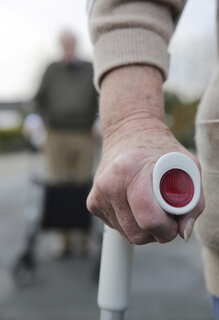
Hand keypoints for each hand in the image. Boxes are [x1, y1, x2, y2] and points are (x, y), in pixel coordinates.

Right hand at [87, 66, 204, 243]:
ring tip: (150, 205)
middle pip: (136, 234)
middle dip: (156, 232)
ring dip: (142, 228)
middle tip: (165, 215)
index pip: (148, 219)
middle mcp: (109, 183)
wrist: (129, 132)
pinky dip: (129, 223)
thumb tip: (184, 233)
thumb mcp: (188, 167)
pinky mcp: (92, 202)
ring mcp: (98, 194)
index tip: (174, 223)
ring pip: (126, 234)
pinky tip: (135, 204)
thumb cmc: (161, 149)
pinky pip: (116, 227)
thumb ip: (193, 203)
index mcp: (131, 170)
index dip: (166, 229)